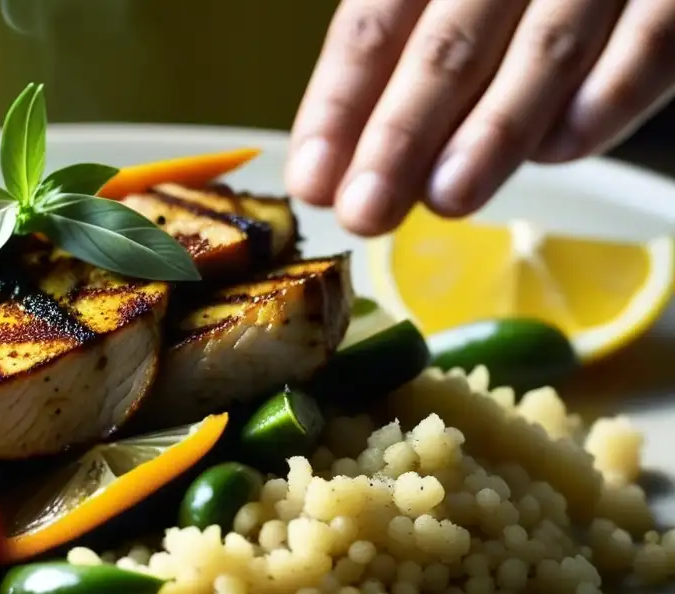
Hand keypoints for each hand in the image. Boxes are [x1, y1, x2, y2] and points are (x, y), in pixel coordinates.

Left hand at [286, 0, 674, 235]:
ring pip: (545, 48)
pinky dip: (607, 97)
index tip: (312, 181)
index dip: (338, 106)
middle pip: (448, 44)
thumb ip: (402, 54)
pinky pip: (652, 40)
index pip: (373, 23)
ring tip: (447, 197)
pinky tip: (560, 151)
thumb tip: (343, 161)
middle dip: (400, 136)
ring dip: (494, 130)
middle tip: (364, 211)